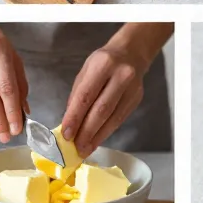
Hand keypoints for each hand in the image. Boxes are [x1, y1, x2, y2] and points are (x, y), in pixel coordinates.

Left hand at [61, 23, 171, 155]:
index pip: (86, 95)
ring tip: (85, 149)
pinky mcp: (136, 99)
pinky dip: (107, 132)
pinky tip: (97, 140)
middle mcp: (121, 76)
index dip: (75, 117)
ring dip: (97, 137)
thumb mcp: (86, 71)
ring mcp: (132, 88)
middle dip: (87, 132)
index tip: (66, 134)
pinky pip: (120, 119)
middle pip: (101, 109)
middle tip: (75, 148)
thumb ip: (77, 96)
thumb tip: (69, 124)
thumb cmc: (103, 62)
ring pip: (113, 118)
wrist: (132, 53)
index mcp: (103, 65)